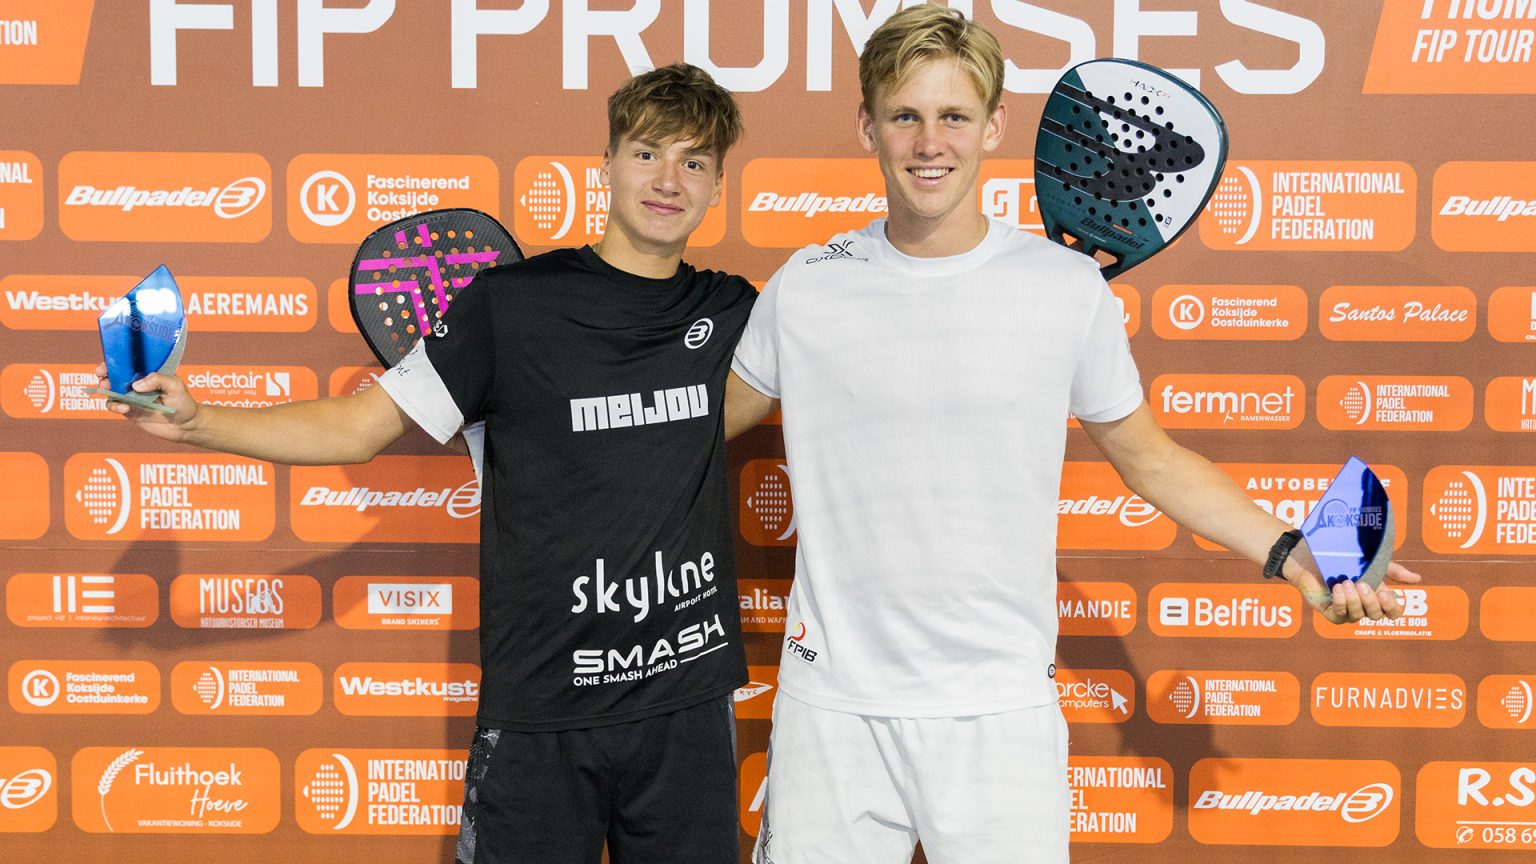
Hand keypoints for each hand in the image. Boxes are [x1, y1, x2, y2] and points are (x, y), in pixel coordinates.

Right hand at [96, 363, 199, 441]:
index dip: (115, 361)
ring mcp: (132, 397)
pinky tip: (124, 407)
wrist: (185, 425)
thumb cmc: (183, 402)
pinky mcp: (130, 411)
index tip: (107, 363)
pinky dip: (115, 406)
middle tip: (103, 376)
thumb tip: (136, 385)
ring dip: (106, 389)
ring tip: (108, 389)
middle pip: (115, 375)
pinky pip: (116, 406)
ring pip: (111, 390)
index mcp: (147, 372)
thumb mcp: (175, 386)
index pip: (128, 362)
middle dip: (105, 374)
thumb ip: (158, 380)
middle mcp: (137, 383)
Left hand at [1288, 558, 1422, 624]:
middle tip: (1362, 584)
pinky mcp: (1330, 612)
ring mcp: (1347, 611)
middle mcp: (1363, 607)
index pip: (1392, 612)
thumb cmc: (1343, 560)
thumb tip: (1418, 579)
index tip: (1385, 592)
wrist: (1313, 556)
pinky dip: (1340, 602)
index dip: (1392, 607)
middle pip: (1376, 616)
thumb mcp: (1372, 563)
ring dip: (1354, 599)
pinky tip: (1337, 589)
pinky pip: (1339, 615)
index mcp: (1376, 597)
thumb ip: (1393, 572)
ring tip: (1347, 582)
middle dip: (1371, 601)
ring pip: (1358, 616)